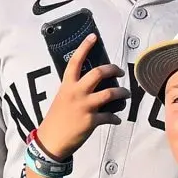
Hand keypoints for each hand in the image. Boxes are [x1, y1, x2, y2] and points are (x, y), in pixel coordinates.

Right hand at [36, 33, 130, 159]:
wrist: (51, 141)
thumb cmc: (56, 118)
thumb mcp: (62, 98)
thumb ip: (75, 89)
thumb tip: (91, 85)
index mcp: (67, 85)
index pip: (75, 61)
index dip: (85, 47)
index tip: (93, 36)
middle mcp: (76, 93)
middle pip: (98, 73)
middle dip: (113, 69)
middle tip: (120, 72)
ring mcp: (84, 106)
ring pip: (111, 93)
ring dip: (123, 93)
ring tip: (126, 94)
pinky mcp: (91, 121)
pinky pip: (110, 116)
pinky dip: (115, 117)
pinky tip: (116, 119)